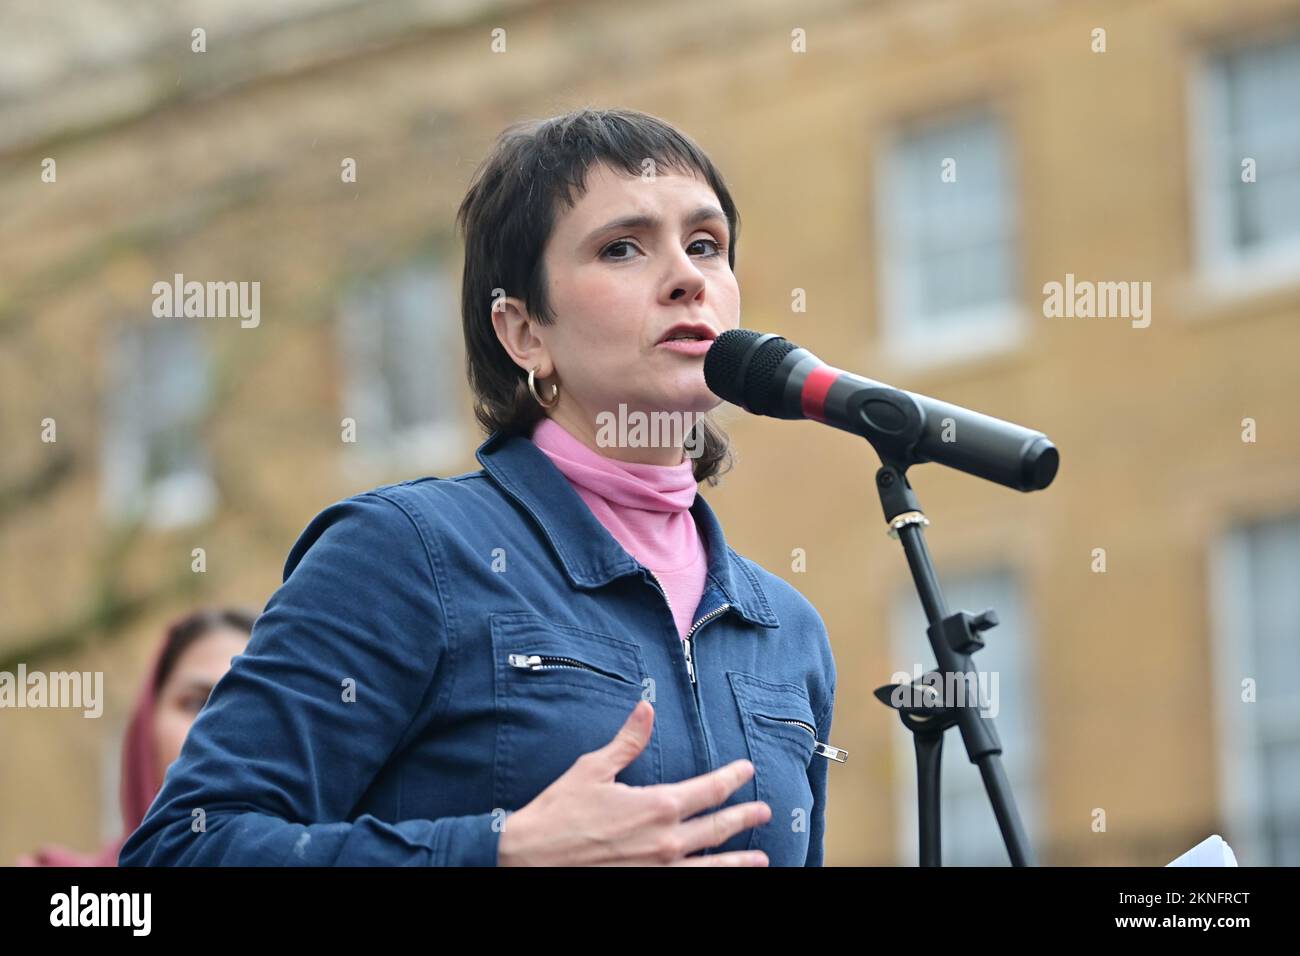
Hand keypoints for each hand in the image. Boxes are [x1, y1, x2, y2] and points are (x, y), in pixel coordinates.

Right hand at [497, 700, 770, 865]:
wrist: (531, 859)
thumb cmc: (559, 813)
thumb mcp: (593, 769)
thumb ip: (627, 741)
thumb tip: (646, 709)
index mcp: (657, 806)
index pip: (708, 789)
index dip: (732, 778)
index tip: (746, 770)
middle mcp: (667, 841)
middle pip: (718, 828)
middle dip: (744, 817)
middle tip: (764, 811)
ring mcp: (659, 870)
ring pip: (712, 866)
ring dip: (739, 861)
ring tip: (761, 859)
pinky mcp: (647, 886)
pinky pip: (688, 885)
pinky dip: (708, 881)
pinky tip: (718, 879)